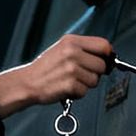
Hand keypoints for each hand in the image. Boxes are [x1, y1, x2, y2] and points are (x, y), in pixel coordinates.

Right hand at [0, 33, 114, 118]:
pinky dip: (77, 94)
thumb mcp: (63, 49)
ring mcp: (71, 69)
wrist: (28, 82)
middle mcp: (72, 53)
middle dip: (95, 73)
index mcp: (71, 41)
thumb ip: (83, 49)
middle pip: (102, 65)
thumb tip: (108, 56)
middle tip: (81, 74)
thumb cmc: (46, 68)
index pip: (103, 45)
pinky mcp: (69, 84)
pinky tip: (67, 88)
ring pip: (95, 80)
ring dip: (85, 85)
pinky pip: (85, 92)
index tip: (105, 60)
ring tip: (71, 81)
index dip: (107, 55)